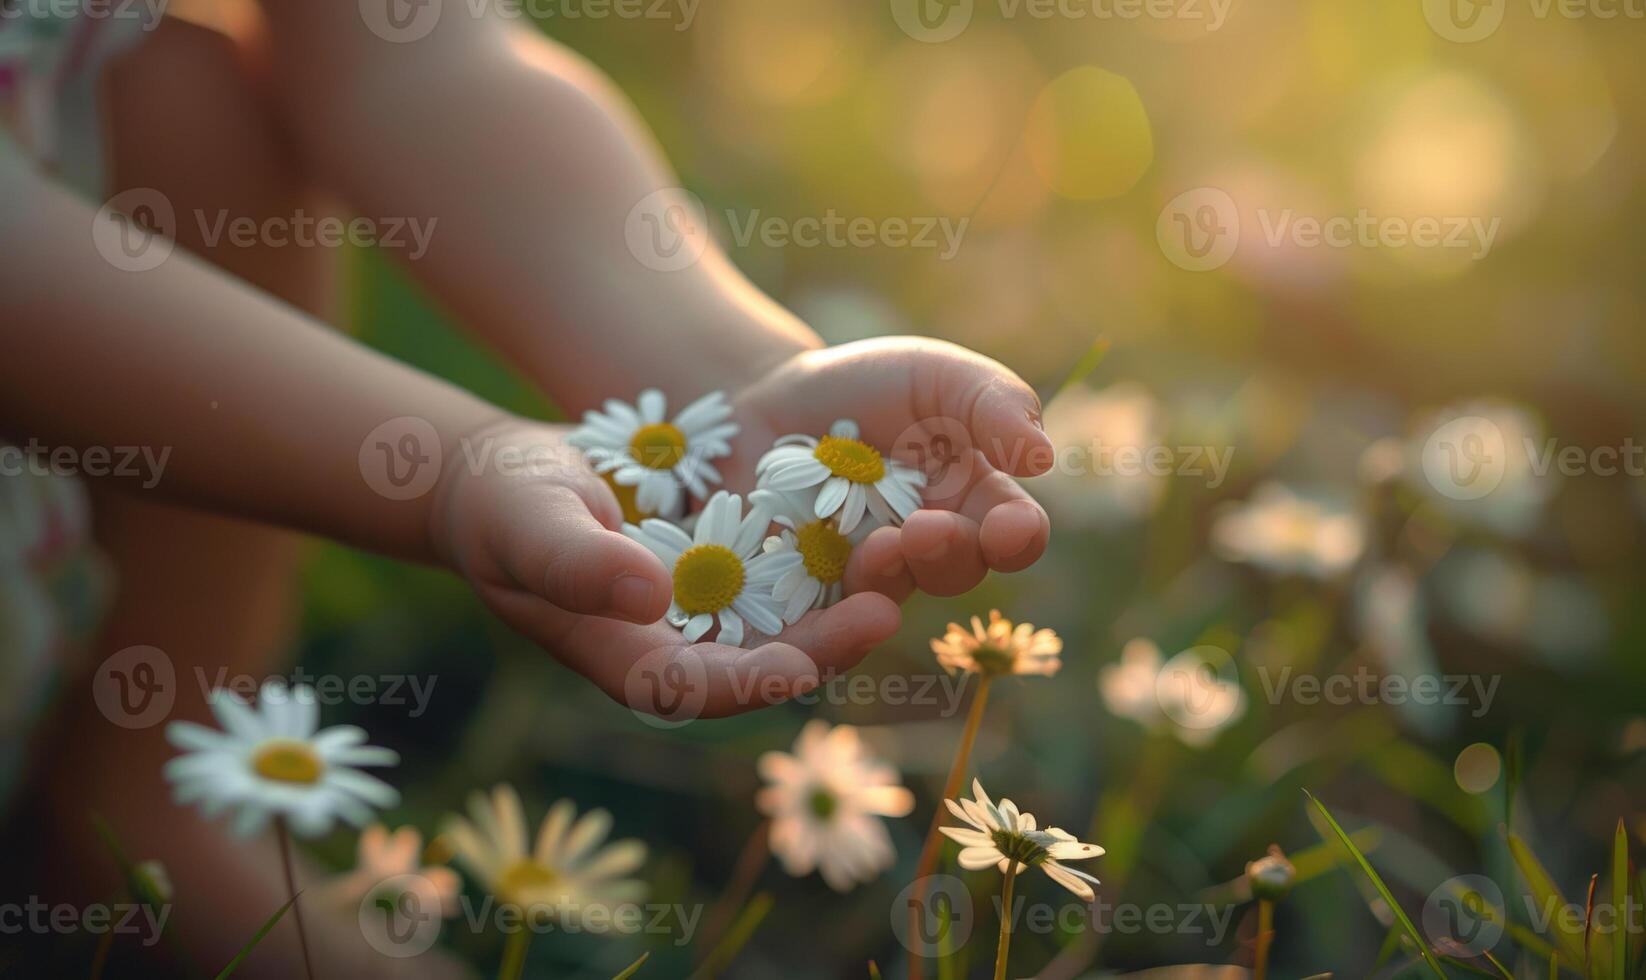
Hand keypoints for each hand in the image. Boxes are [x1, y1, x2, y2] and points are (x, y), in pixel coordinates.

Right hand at [427, 420, 898, 718]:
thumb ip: (578, 565)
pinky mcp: (732, 572)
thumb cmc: (506, 508)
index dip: (757, 679)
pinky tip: (879, 521)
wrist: (516, 482)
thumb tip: (651, 593)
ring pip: (793, 619)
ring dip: (846, 597)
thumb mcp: (531, 525)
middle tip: (887, 606)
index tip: (807, 660)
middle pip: (767, 662)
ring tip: (901, 560)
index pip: (703, 689)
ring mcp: (712, 613)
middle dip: (829, 642)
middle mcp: (684, 648)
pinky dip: (831, 555)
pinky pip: (791, 574)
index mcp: (632, 660)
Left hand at [727, 336, 1053, 599]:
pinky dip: (818, 617)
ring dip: (886, 579)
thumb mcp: (936, 375)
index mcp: (974, 500)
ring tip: (873, 547)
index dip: (1017, 538)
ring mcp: (866, 575)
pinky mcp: (804, 593)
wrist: (768, 400)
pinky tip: (805, 595)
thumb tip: (1044, 456)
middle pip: (955, 572)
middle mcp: (928, 548)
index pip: (1014, 533)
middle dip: (947, 554)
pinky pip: (815, 621)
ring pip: (885, 599)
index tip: (1009, 529)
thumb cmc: (868, 384)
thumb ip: (993, 402)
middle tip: (922, 527)